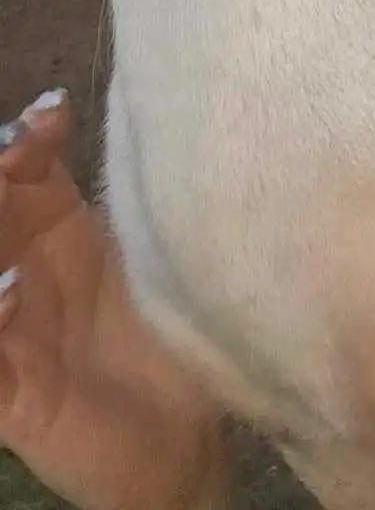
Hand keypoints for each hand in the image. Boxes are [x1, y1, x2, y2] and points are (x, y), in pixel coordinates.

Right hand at [0, 90, 231, 509]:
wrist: (181, 439)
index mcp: (55, 232)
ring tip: (5, 206)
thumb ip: (154, 197)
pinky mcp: (10, 398)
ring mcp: (10, 336)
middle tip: (13, 151)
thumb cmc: (171, 334)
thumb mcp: (162, 254)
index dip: (28, 136)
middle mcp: (22, 274)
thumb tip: (173, 116)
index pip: (24, 170)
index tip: (51, 111)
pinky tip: (9, 292)